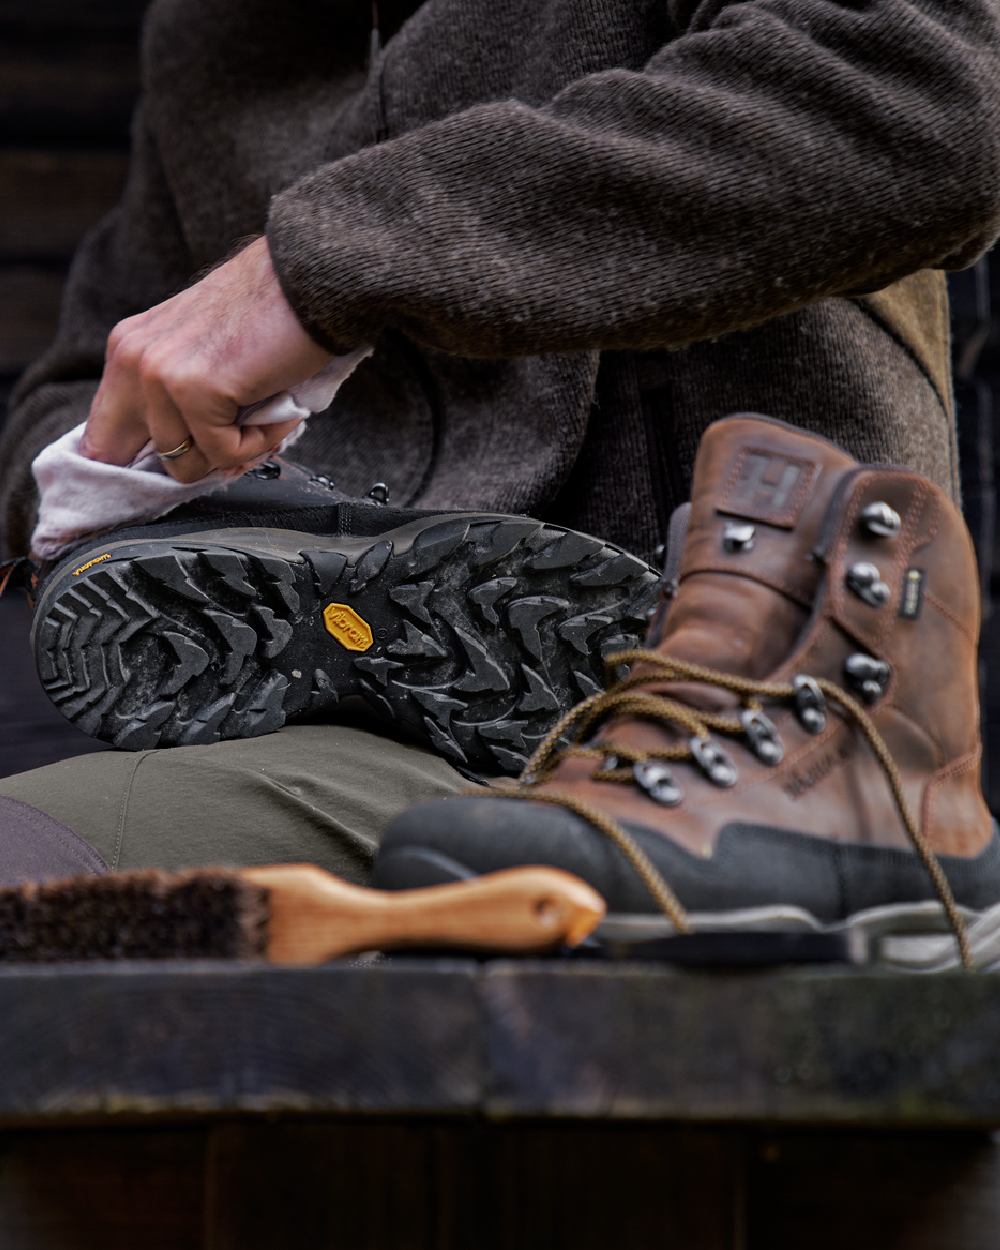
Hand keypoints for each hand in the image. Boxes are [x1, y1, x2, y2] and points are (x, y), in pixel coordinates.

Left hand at [81, 236, 332, 482]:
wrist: (310, 278)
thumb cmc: (272, 314)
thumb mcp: (201, 351)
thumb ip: (178, 396)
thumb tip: (188, 458)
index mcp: (129, 348)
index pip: (105, 436)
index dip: (144, 461)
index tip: (189, 460)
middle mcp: (134, 359)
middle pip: (138, 459)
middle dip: (189, 463)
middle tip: (235, 446)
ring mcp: (160, 375)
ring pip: (183, 464)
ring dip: (232, 452)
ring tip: (264, 417)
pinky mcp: (196, 389)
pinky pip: (223, 452)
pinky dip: (260, 442)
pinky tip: (280, 411)